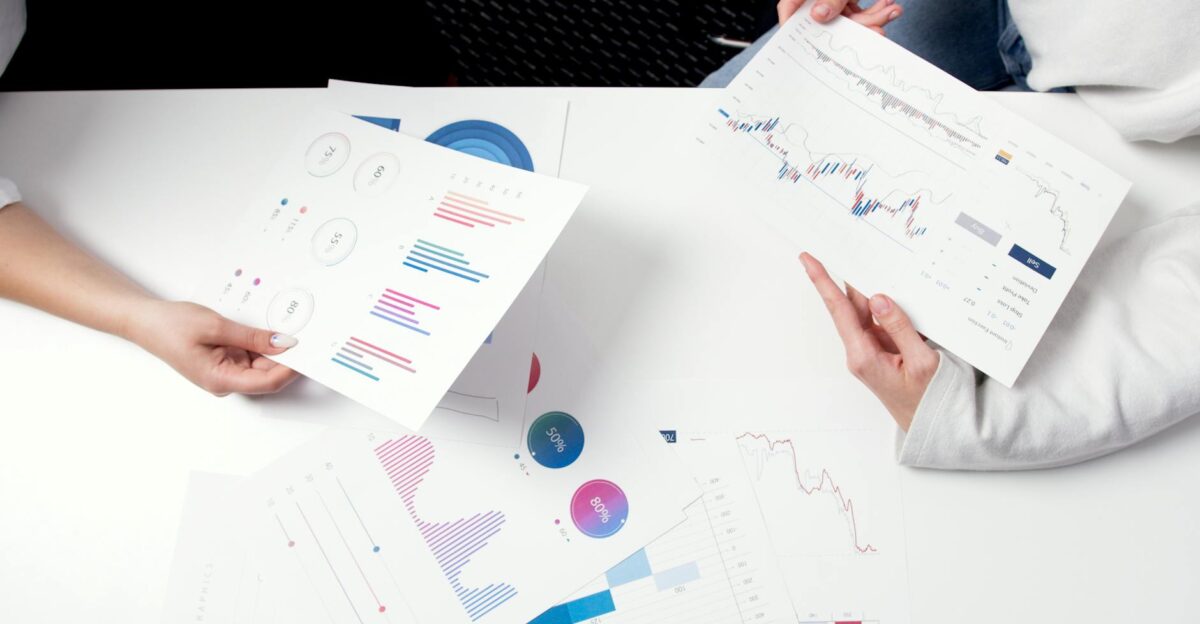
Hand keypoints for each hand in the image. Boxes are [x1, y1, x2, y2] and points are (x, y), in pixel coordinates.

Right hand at [126, 300, 300, 395]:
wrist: (145, 321)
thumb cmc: (170, 326)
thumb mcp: (216, 326)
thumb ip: (252, 337)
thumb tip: (284, 343)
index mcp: (221, 379)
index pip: (268, 381)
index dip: (292, 368)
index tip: (308, 350)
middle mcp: (225, 381)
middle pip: (268, 374)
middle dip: (286, 355)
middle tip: (303, 333)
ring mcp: (225, 372)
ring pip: (262, 364)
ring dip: (273, 347)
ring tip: (281, 325)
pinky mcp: (225, 361)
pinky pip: (251, 356)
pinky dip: (260, 343)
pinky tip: (264, 329)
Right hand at [778, 0, 902, 33]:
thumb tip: (819, 13)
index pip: (790, 15)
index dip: (799, 34)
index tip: (817, 46)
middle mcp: (813, 0)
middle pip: (827, 24)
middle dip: (856, 27)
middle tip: (875, 30)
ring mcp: (831, 2)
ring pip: (847, 20)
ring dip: (873, 18)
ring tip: (891, 11)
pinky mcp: (847, 1)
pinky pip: (859, 12)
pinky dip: (876, 10)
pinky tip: (889, 6)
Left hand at [799, 253, 937, 430]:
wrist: (935, 427)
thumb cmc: (929, 400)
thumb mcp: (922, 361)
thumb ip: (900, 327)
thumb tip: (878, 297)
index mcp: (864, 355)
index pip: (839, 309)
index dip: (822, 282)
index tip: (807, 259)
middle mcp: (861, 351)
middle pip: (851, 305)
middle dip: (846, 276)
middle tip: (843, 243)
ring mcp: (872, 351)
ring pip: (867, 311)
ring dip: (870, 288)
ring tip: (870, 259)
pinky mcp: (883, 351)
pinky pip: (881, 320)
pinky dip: (887, 304)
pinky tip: (895, 287)